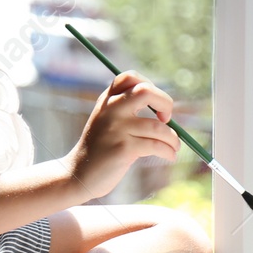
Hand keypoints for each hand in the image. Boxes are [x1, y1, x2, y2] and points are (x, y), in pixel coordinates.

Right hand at [64, 71, 180, 200]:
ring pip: (158, 127)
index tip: (153, 105)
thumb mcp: (107, 122)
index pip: (131, 77)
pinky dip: (168, 151)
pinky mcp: (123, 149)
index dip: (150, 86)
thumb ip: (126, 109)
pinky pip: (156, 146)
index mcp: (106, 101)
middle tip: (167, 119)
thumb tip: (166, 109)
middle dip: (166, 103)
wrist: (78, 175)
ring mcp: (116, 129)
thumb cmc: (100, 149)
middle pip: (146, 91)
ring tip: (174, 147)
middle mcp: (110, 110)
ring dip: (173, 139)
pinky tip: (169, 156)